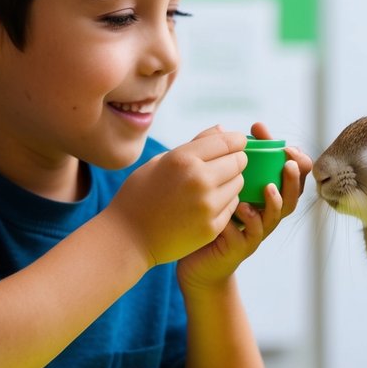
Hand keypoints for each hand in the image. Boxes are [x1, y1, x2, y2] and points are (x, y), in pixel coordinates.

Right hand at [108, 126, 247, 266]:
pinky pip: (233, 206)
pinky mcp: (211, 228)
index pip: (227, 142)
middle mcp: (198, 180)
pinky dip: (225, 202)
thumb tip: (224, 129)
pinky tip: (207, 204)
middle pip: (239, 162)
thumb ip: (195, 145)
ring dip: (230, 182)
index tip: (235, 144)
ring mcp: (206, 206)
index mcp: (182, 159)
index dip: (235, 141)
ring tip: (211, 186)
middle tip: (223, 166)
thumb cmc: (141, 194)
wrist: (128, 238)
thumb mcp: (161, 161)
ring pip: (239, 184)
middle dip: (235, 161)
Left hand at [176, 122, 312, 296]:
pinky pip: (250, 235)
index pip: (286, 170)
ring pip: (276, 215)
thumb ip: (223, 160)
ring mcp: (256, 231)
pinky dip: (248, 220)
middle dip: (294, 175)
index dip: (288, 154)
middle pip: (293, 193)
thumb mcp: (217, 184)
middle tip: (289, 159)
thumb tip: (224, 128)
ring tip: (269, 186)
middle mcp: (265, 212)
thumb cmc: (206, 215)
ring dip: (276, 199)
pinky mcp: (241, 247)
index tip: (272, 135)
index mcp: (262, 194)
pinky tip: (240, 208)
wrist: (194, 258)